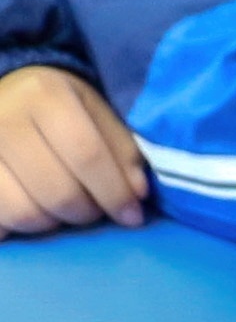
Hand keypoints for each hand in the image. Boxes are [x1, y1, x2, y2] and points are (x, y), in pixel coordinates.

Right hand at [0, 64, 146, 232]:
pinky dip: (18, 227)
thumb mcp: (95, 111)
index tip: (132, 216)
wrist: (3, 95)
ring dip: (53, 222)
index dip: (115, 193)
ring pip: (24, 212)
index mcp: (44, 95)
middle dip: (86, 212)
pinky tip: (32, 210)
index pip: (87, 155)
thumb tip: (136, 195)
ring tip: (63, 210)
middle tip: (95, 210)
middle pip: (57, 191)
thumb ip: (121, 149)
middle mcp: (3, 119)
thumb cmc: (58, 105)